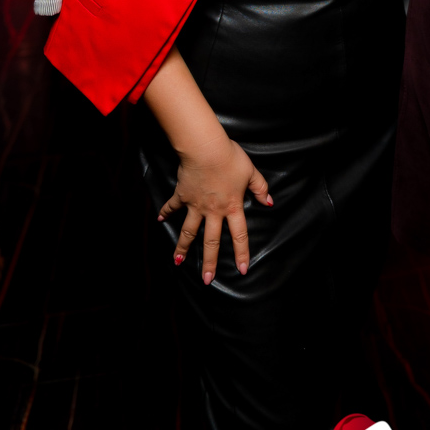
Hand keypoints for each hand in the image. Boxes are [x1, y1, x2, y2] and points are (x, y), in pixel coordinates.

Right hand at [157, 133, 271, 283]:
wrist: (205, 148)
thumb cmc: (230, 158)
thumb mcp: (250, 172)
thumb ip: (260, 188)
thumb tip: (269, 202)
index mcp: (232, 206)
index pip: (239, 235)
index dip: (241, 253)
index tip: (242, 270)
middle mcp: (213, 210)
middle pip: (211, 241)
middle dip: (209, 262)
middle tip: (206, 280)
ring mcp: (195, 205)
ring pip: (189, 231)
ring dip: (182, 247)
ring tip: (177, 262)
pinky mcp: (182, 195)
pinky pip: (172, 206)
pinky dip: (165, 212)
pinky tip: (160, 220)